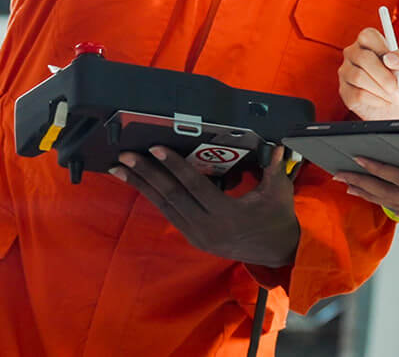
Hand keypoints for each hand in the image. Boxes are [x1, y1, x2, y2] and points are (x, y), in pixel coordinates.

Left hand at [110, 145, 299, 267]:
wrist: (277, 253)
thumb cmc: (278, 218)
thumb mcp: (279, 193)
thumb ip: (275, 168)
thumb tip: (277, 145)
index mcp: (227, 214)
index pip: (194, 186)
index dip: (174, 166)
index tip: (155, 148)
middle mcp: (207, 228)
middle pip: (171, 196)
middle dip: (146, 174)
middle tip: (124, 156)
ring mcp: (197, 235)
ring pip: (164, 206)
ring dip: (141, 186)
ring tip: (119, 169)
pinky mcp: (193, 238)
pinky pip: (169, 214)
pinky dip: (153, 197)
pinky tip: (139, 183)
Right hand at [339, 27, 398, 120]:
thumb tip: (391, 57)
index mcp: (371, 43)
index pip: (367, 36)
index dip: (380, 48)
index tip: (393, 62)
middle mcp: (355, 54)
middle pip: (363, 58)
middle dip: (384, 76)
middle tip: (398, 88)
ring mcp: (347, 72)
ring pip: (359, 77)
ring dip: (381, 90)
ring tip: (393, 96)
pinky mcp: (345, 91)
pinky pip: (357, 94)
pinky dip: (375, 100)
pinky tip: (383, 101)